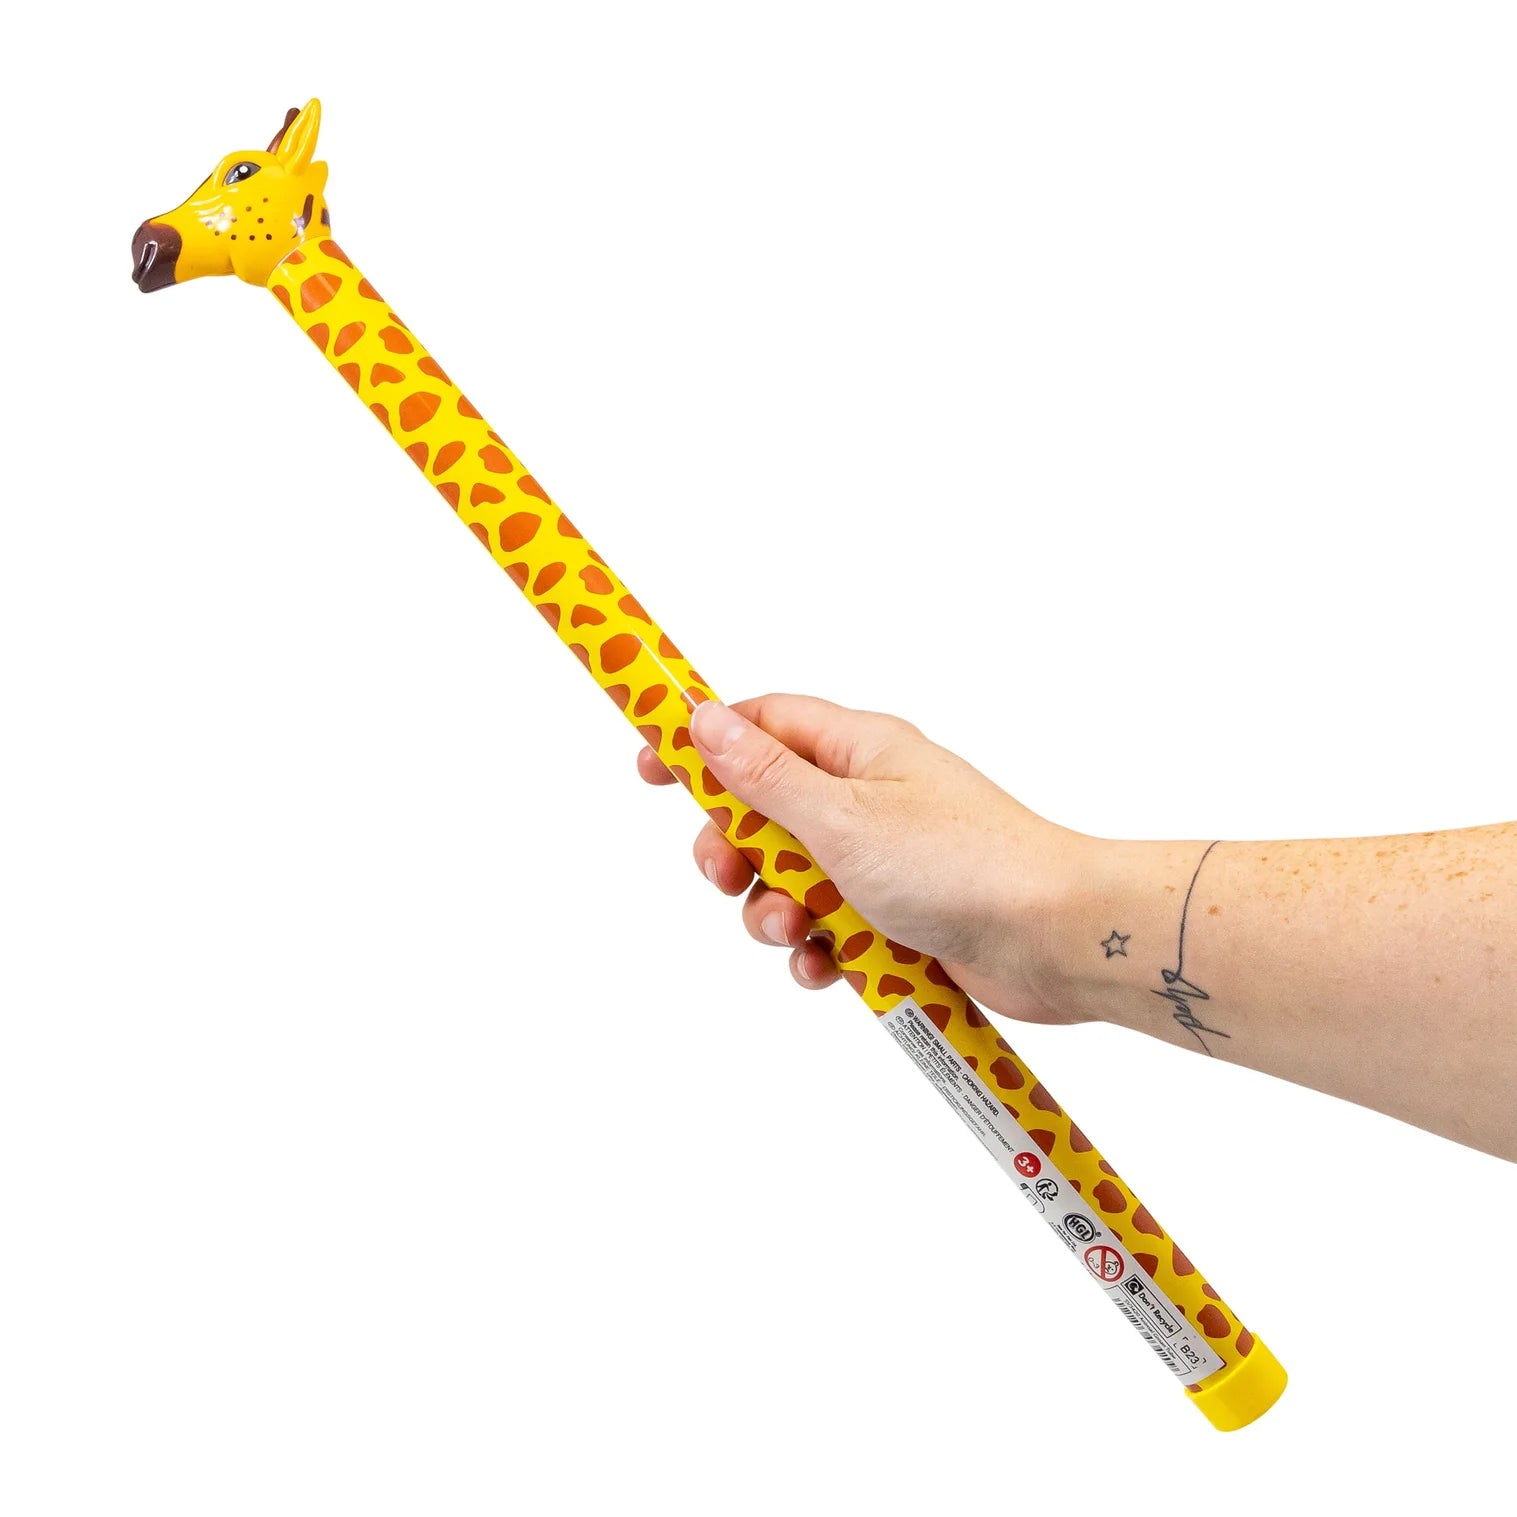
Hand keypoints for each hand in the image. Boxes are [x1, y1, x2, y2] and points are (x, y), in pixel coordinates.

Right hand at [637, 694, 1095, 1023]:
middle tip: (728, 873)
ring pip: (789, 877)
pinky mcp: (896, 915)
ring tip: (796, 928)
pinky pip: (827, 927)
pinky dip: (817, 947)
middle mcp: (867, 797)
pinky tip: (828, 964)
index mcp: (857, 750)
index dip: (701, 742)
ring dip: (774, 908)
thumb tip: (706, 718)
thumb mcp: (842, 817)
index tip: (649, 765)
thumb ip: (766, 775)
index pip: (760, 724)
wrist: (1056, 940)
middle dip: (735, 848)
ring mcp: (882, 858)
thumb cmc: (962, 863)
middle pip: (763, 809)